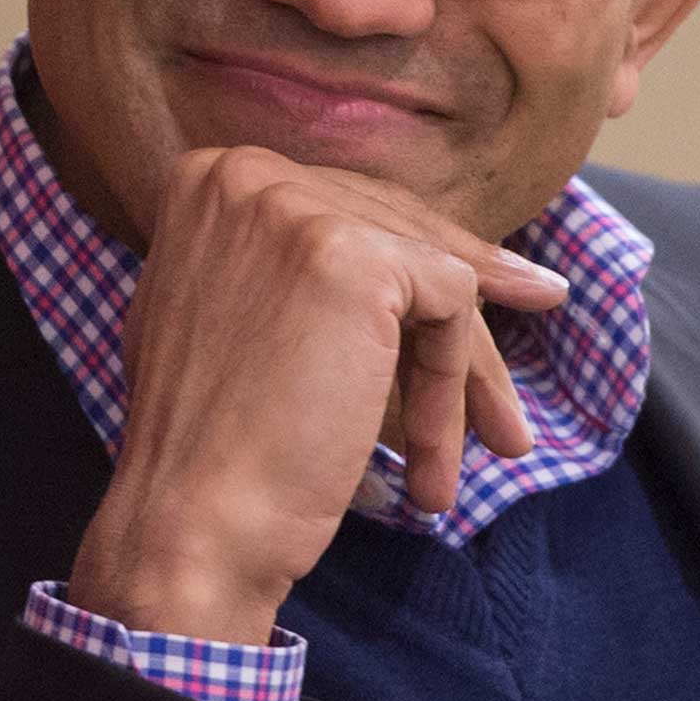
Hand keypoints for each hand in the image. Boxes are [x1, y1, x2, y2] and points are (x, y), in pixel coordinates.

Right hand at [61, 146, 572, 646]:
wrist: (191, 525)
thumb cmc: (211, 450)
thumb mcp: (235, 320)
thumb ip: (294, 270)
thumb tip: (417, 258)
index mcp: (211, 180)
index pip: (345, 211)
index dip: (411, 275)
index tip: (476, 314)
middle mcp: (248, 175)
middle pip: (396, 236)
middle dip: (458, 323)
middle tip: (509, 399)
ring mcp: (297, 210)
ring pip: (434, 273)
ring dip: (462, 377)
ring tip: (492, 450)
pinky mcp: (354, 257)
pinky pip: (452, 305)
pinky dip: (453, 388)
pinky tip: (430, 465)